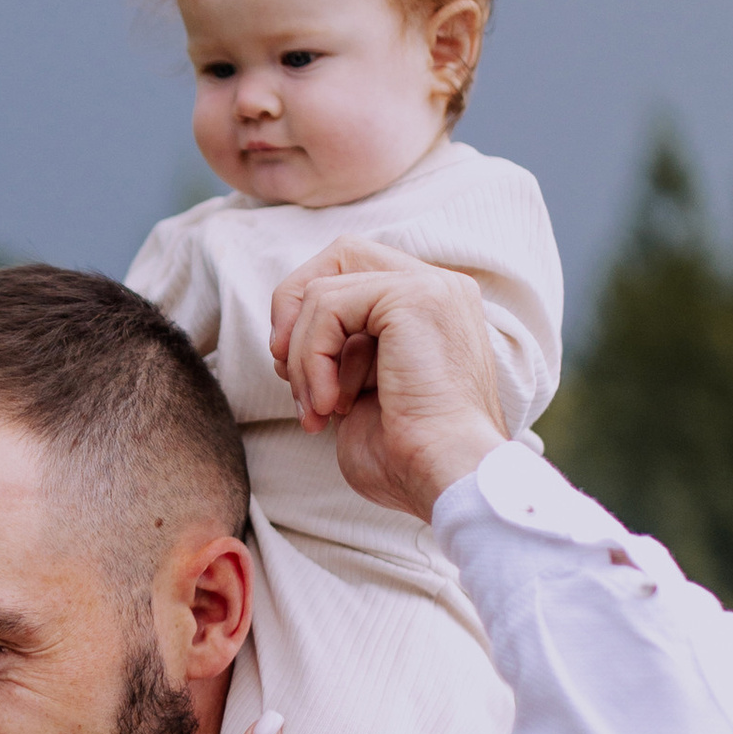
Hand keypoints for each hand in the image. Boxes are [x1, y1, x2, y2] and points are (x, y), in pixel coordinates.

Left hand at [267, 240, 507, 518]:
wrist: (447, 478)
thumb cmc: (407, 459)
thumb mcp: (360, 395)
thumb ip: (338, 355)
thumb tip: (285, 340)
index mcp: (430, 311)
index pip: (352, 273)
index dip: (308, 316)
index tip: (294, 376)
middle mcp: (438, 289)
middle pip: (338, 255)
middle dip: (295, 313)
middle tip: (288, 374)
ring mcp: (431, 287)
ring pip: (324, 288)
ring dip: (304, 357)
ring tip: (322, 410)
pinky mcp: (414, 296)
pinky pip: (327, 305)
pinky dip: (312, 359)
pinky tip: (333, 406)